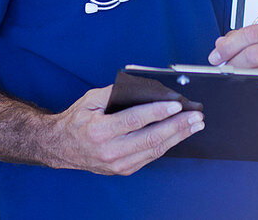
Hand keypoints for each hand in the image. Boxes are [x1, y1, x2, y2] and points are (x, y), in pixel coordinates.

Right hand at [48, 85, 203, 174]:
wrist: (61, 147)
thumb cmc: (77, 120)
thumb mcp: (90, 99)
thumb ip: (116, 92)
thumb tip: (145, 88)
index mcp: (100, 130)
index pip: (134, 120)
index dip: (158, 112)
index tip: (177, 104)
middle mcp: (110, 150)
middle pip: (150, 138)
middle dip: (177, 126)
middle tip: (196, 116)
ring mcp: (118, 164)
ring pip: (154, 150)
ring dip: (178, 137)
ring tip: (195, 125)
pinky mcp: (123, 170)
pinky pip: (150, 156)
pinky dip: (167, 144)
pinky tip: (179, 135)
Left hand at [208, 24, 257, 78]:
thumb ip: (245, 41)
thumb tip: (221, 43)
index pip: (252, 33)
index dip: (230, 43)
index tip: (217, 53)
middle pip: (252, 51)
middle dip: (230, 59)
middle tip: (220, 66)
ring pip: (255, 68)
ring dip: (237, 72)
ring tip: (230, 75)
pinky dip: (249, 82)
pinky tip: (244, 83)